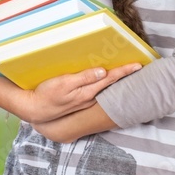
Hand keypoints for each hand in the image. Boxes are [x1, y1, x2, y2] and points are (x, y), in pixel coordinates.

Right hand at [19, 63, 141, 123]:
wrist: (35, 109)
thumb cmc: (47, 95)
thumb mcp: (64, 84)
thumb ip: (84, 78)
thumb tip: (103, 71)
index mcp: (88, 92)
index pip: (110, 79)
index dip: (124, 71)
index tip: (138, 65)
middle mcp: (90, 98)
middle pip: (111, 83)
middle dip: (124, 75)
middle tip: (137, 66)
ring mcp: (85, 101)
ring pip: (104, 88)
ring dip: (114, 79)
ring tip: (125, 71)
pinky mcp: (79, 101)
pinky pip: (96, 91)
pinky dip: (104, 84)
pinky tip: (104, 80)